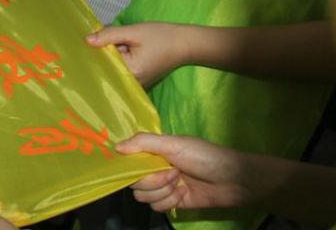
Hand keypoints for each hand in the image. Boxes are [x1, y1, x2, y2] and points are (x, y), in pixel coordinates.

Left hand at [85, 23, 192, 88]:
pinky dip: (120, 59)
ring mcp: (137, 83)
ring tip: (112, 44)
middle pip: (108, 67)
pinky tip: (120, 49)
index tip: (87, 44)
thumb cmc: (162, 36)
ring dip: (113, 55)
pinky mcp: (141, 79)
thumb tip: (87, 40)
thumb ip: (109, 36)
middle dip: (105, 53)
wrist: (187, 43)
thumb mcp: (134, 32)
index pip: (104, 64)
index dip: (96, 52)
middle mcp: (132, 83)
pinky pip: (124, 69)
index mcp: (130, 73)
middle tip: (101, 40)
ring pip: (116, 67)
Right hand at [118, 133, 252, 212]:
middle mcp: (156, 168)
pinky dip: (168, 202)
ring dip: (162, 191)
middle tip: (173, 173)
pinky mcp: (173, 202)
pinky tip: (182, 195)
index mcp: (154, 151)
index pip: (129, 160)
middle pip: (135, 181)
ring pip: (144, 196)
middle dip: (152, 180)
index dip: (129, 165)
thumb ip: (144, 142)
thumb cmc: (204, 156)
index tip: (135, 166)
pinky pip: (157, 207)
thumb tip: (116, 147)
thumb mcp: (174, 143)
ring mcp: (164, 186)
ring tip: (180, 183)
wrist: (233, 180)